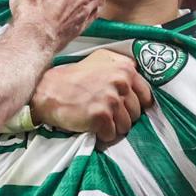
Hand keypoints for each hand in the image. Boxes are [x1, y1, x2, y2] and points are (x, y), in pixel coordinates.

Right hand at [32, 50, 153, 145]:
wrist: (48, 91)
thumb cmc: (75, 77)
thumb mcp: (101, 60)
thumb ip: (122, 67)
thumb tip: (139, 79)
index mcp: (125, 68)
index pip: (146, 97)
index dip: (135, 106)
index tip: (124, 108)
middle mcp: (121, 82)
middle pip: (136, 113)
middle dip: (123, 117)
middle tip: (105, 113)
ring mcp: (111, 99)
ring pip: (126, 126)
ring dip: (113, 128)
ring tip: (98, 120)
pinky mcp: (101, 116)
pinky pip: (111, 135)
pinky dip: (102, 135)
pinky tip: (91, 126)